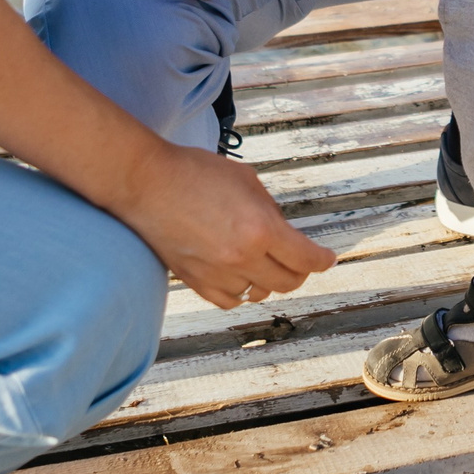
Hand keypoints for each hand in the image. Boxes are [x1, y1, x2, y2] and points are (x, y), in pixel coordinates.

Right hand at [121, 143, 336, 309]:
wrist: (146, 184)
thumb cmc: (195, 172)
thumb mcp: (247, 179)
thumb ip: (270, 209)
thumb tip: (282, 231)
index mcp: (261, 229)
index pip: (306, 259)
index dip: (322, 260)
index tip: (327, 259)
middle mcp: (242, 258)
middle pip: (288, 282)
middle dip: (299, 271)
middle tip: (299, 260)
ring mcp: (217, 274)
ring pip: (259, 292)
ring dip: (268, 280)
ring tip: (265, 264)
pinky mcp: (195, 282)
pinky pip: (230, 301)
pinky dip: (242, 291)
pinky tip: (241, 277)